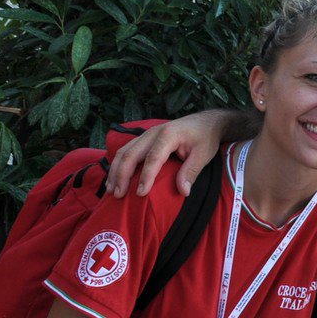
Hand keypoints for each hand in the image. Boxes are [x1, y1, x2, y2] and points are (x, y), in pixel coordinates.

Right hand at [107, 111, 230, 197]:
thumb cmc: (205, 138)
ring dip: (115, 170)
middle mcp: (153, 133)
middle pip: (131, 154)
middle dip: (122, 175)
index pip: (153, 158)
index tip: (141, 194)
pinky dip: (118, 164)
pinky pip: (126, 150)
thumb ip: (191, 172)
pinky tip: (115, 178)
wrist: (206, 122)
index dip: (146, 177)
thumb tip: (183, 192)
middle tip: (118, 195)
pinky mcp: (144, 138)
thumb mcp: (203, 154)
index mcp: (168, 136)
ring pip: (124, 151)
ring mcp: (146, 134)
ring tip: (111, 190)